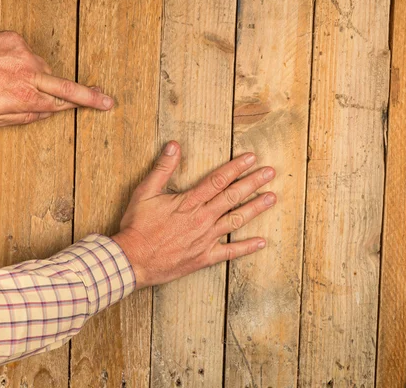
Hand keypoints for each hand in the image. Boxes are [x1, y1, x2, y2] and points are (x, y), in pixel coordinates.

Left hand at [0, 31, 113, 126]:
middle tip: (107, 99)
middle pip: (67, 87)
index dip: (81, 105)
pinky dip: (21, 63)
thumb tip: (45, 114)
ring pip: (43, 71)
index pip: (60, 104)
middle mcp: (29, 75)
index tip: (102, 104)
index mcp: (24, 99)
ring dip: (36, 78)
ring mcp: (24, 55)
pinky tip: (2, 66)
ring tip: (9, 81)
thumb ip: (22, 118)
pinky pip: (28, 56)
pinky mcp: (16, 40)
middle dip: (90, 95)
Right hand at [112, 141, 276, 288]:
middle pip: (232, 197)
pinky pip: (229, 252)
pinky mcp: (203, 257)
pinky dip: (246, 248)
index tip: (251, 158)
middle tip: (270, 173)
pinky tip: (261, 242)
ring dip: (255, 209)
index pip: (218, 180)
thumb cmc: (137, 227)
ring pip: (235, 220)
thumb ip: (162, 169)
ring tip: (272, 198)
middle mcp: (201, 219)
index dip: (236, 167)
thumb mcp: (144, 193)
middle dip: (253, 183)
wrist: (133, 260)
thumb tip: (174, 146)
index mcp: (188, 202)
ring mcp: (205, 239)